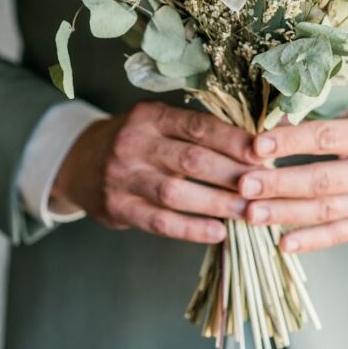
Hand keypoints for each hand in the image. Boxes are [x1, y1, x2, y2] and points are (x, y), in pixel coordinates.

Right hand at [52, 103, 258, 242]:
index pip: (198, 126)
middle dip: (232, 174)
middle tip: (265, 186)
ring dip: (216, 204)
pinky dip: (191, 229)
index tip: (265, 152)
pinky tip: (217, 232)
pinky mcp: (117, 208)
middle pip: (191, 160)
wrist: (80, 162)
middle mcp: (134, 143)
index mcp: (150, 116)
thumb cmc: (140, 141)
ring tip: (248, 212)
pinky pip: (159, 221)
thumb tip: (268, 130)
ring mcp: (122, 177)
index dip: (233, 139)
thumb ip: (205, 129)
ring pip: (176, 192)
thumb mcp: (162, 123)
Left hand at [238, 108, 347, 252]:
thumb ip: (325, 108)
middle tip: (243, 185)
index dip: (291, 142)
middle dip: (279, 184)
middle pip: (322, 181)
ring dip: (286, 215)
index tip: (257, 145)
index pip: (327, 138)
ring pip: (326, 212)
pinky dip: (311, 241)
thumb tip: (273, 116)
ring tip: (251, 215)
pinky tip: (283, 244)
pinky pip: (340, 234)